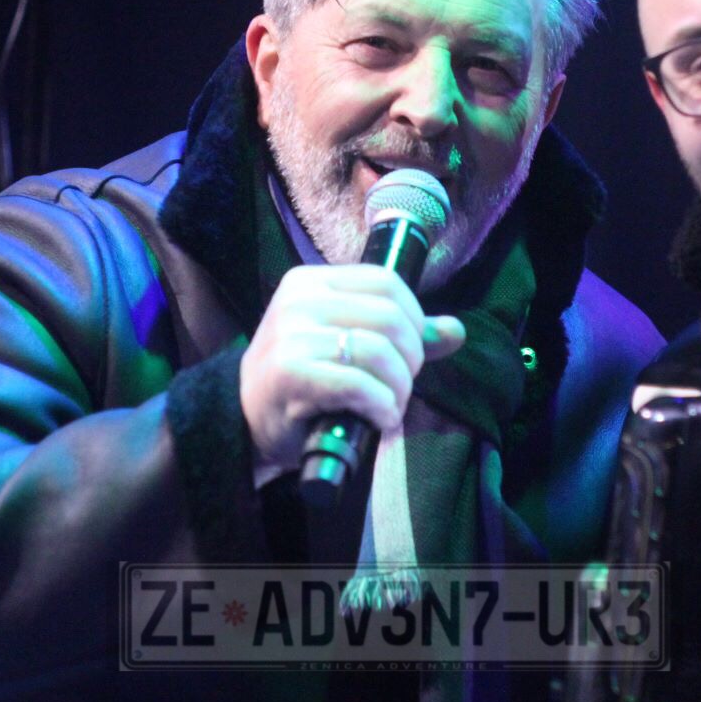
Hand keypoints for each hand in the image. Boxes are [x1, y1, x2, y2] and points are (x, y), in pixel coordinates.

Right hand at [239, 264, 465, 471]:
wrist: (245, 419)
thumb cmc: (302, 381)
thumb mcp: (347, 345)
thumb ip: (400, 334)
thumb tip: (455, 330)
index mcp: (311, 281)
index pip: (387, 282)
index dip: (414, 319)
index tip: (409, 352)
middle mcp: (298, 300)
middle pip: (390, 317)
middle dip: (410, 359)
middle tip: (399, 386)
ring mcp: (290, 335)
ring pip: (379, 352)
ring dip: (398, 389)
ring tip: (389, 406)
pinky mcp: (289, 374)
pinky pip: (359, 385)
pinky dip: (382, 407)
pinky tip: (379, 419)